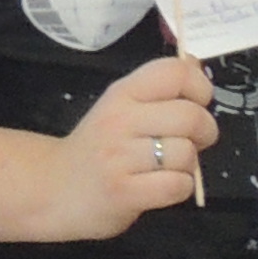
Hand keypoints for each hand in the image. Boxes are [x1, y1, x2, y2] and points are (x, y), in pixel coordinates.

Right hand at [40, 55, 215, 240]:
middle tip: (191, 142)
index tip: (198, 103)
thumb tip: (197, 66)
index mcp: (123, 93)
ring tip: (167, 167)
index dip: (200, 87)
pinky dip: (180, 188)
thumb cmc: (98, 148)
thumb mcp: (122, 107)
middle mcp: (120, 120)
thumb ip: (160, 88)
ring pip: (186, 153)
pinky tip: (160, 186)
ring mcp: (120, 157)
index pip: (175, 73)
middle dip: (205, 132)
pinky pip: (178, 185)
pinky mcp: (124, 192)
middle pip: (191, 116)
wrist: (53, 189)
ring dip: (188, 165)